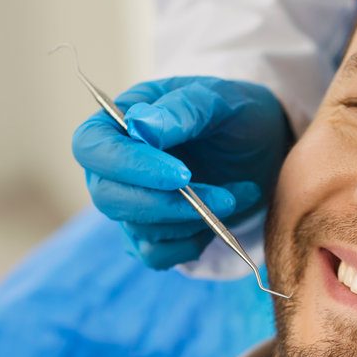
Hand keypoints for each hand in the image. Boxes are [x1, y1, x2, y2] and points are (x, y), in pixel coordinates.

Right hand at [72, 76, 290, 268]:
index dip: (130, 166)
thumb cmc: (237, 114)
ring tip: (238, 195)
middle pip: (108, 197)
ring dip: (195, 219)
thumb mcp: (221, 100)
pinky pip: (156, 255)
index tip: (183, 174)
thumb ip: (183, 109)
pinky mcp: (154, 233)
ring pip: (138, 229)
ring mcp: (133, 203)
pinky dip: (193, 243)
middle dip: (167, 204)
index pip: (92, 148)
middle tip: (223, 198)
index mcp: (119, 121)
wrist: (264, 146)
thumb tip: (140, 126)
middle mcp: (116, 166)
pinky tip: (222, 219)